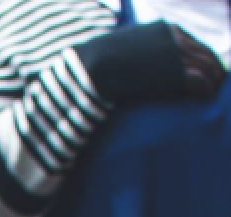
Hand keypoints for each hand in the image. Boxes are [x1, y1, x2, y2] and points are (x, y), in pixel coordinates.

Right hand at [79, 23, 226, 104]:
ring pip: (209, 68)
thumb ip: (137, 50)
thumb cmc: (95, 62)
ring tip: (209, 95)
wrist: (91, 68)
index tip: (200, 72)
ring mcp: (178, 55)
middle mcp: (176, 38)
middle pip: (206, 54)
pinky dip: (205, 91)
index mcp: (165, 29)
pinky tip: (201, 99)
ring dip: (212, 82)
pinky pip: (202, 82)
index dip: (200, 59)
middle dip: (212, 70)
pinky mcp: (178, 73)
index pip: (194, 44)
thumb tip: (132, 63)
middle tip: (213, 86)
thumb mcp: (121, 46)